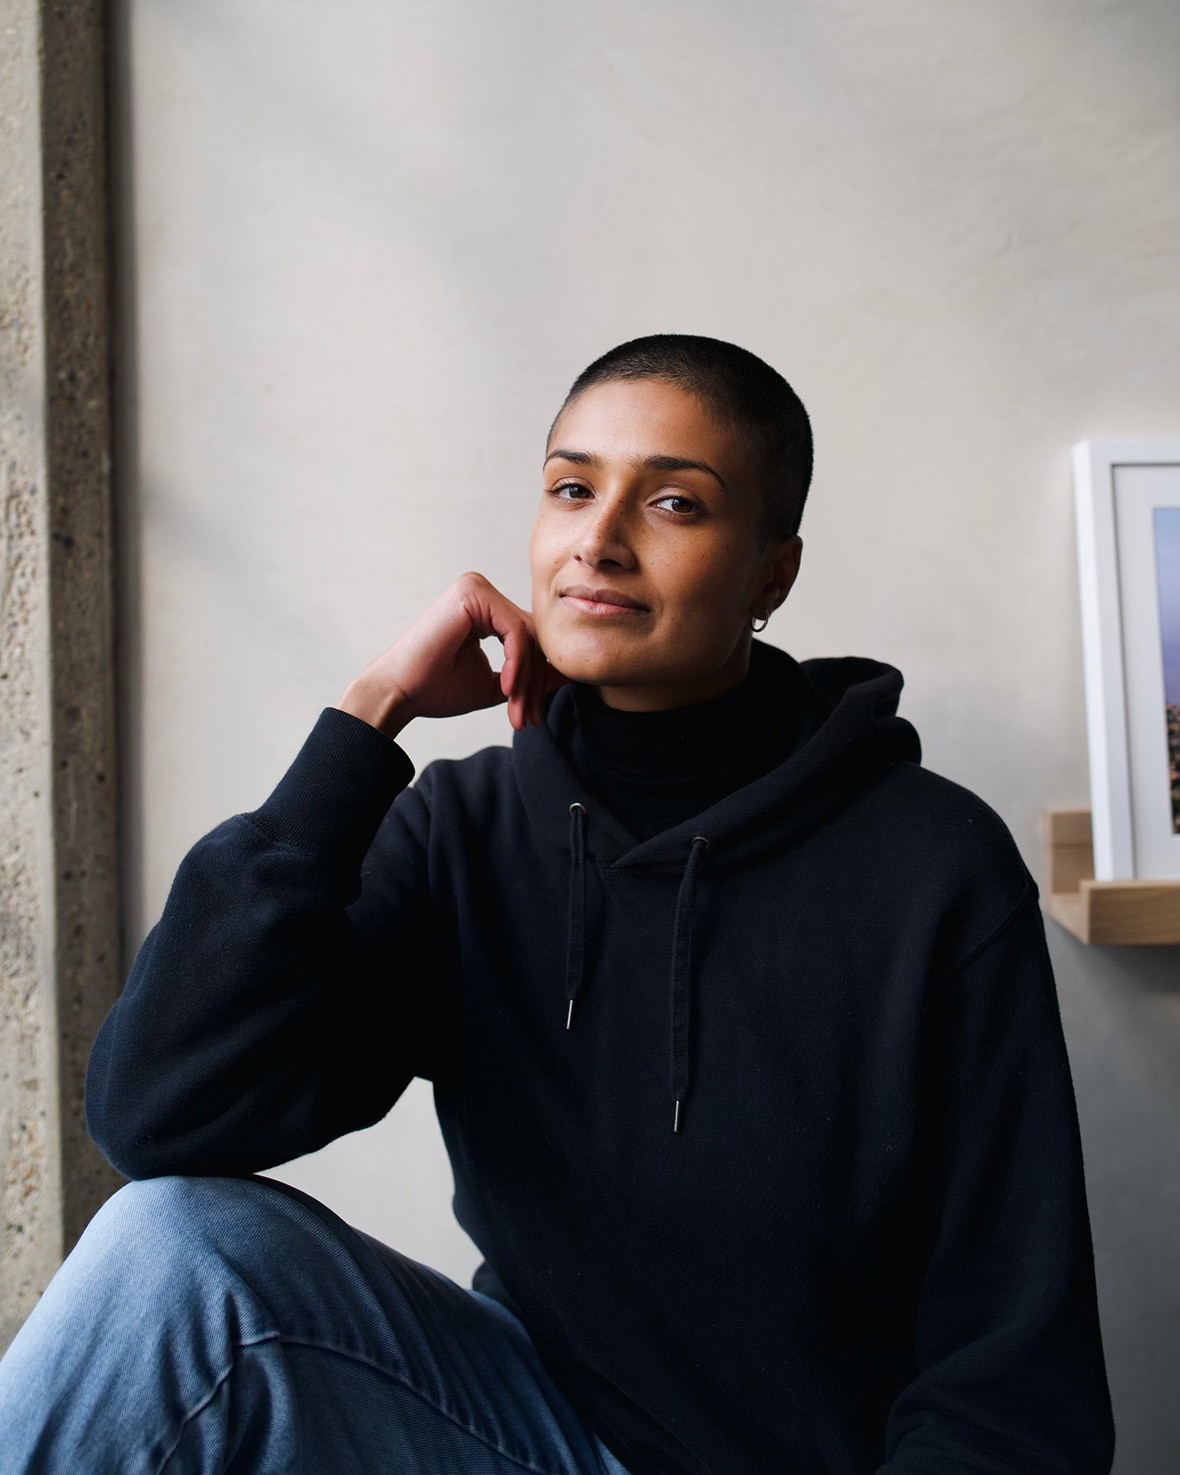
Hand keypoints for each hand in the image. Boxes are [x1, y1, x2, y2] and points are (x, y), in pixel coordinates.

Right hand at [337, 571, 571, 738]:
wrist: (399, 694)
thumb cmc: (438, 689)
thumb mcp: (499, 684)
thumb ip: (531, 674)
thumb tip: (569, 672)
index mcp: (486, 610)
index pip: (532, 640)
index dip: (538, 680)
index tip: (534, 715)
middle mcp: (482, 594)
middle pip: (535, 637)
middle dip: (535, 684)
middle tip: (529, 719)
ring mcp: (477, 589)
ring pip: (529, 636)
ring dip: (528, 681)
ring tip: (517, 713)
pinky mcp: (473, 593)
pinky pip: (516, 631)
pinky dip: (517, 664)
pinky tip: (507, 690)